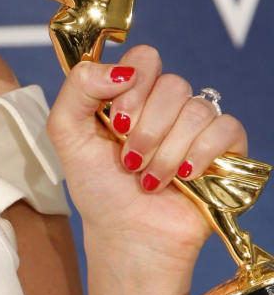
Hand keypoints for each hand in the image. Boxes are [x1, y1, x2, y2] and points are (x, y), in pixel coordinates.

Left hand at [46, 44, 247, 267]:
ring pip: (197, 110)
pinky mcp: (224, 149)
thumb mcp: (67, 134)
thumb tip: (120, 69)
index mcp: (132, 94)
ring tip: (150, 179)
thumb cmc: (98, 188)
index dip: (133, 88)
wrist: (126, 236)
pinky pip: (226, 128)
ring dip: (167, 152)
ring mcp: (197, 126)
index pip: (145, 59)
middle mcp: (166, 105)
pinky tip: (184, 176)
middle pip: (173, 84)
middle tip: (130, 161)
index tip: (116, 124)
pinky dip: (201, 154)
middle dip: (146, 130)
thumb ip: (79, 88)